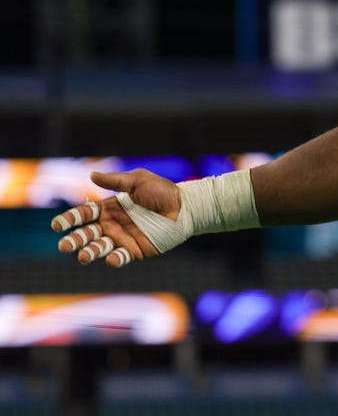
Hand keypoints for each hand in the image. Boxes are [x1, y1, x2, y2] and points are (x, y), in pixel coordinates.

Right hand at [52, 168, 180, 266]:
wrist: (185, 207)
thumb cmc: (162, 191)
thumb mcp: (139, 181)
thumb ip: (116, 180)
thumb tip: (92, 175)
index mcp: (108, 208)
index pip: (83, 215)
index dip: (69, 219)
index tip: (57, 225)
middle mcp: (111, 225)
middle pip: (85, 234)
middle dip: (73, 240)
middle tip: (64, 246)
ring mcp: (122, 239)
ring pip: (98, 248)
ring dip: (89, 253)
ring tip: (84, 256)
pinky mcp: (135, 251)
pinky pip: (121, 258)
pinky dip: (114, 260)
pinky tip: (111, 258)